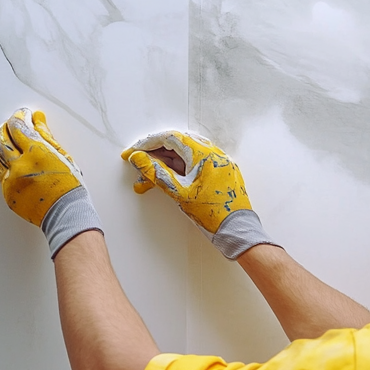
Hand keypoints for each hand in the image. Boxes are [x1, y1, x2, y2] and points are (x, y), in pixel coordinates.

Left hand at [0, 108, 101, 256]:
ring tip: (14, 147)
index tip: (23, 116)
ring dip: (4, 148)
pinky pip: (2, 175)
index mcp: (35, 152)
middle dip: (5, 129)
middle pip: (1, 139)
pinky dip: (7, 167)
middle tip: (12, 127)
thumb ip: (46, 136)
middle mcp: (20, 165)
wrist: (66, 213)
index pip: (17, 126)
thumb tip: (37, 119)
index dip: (19, 117)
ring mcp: (12, 180)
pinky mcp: (8, 193)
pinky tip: (16, 166)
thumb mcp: (62, 156)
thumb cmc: (70, 186)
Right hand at [121, 130, 276, 258]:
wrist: (237, 231)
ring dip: (164, 165)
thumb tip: (138, 159)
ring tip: (147, 180)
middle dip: (153, 155)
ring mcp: (218, 162)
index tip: (132, 153)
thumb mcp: (179, 193)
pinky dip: (178, 170)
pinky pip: (195, 164)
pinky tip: (166, 180)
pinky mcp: (220, 172)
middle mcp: (213, 153)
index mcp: (204, 154)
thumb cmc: (213, 214)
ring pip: (184, 156)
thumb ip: (157, 173)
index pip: (170, 138)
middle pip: (176, 145)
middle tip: (137, 165)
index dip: (147, 144)